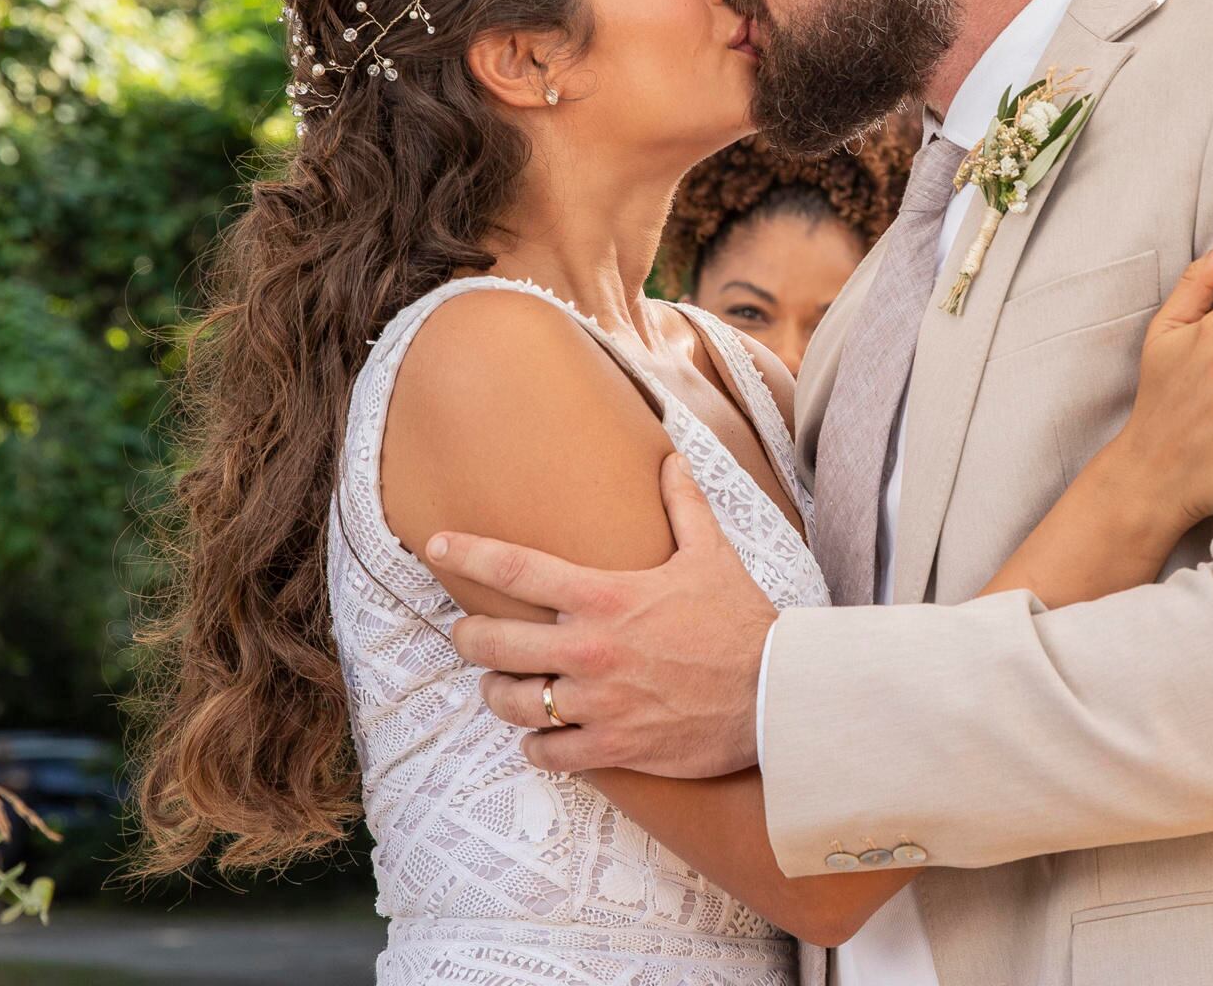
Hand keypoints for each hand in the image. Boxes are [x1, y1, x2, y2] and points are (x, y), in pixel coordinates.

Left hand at [433, 454, 777, 776]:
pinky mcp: (613, 745)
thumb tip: (673, 460)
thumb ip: (683, 508)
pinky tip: (542, 738)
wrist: (776, 694)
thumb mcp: (711, 557)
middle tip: (472, 634)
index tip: (435, 545)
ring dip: (499, 694)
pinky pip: (548, 753)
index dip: (467, 552)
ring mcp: (598, 701)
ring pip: (511, 702)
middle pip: (492, 641)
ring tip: (502, 688)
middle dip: (471, 636)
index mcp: (606, 596)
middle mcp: (591, 648)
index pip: (516, 567)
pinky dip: (538, 746)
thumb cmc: (741, 623)